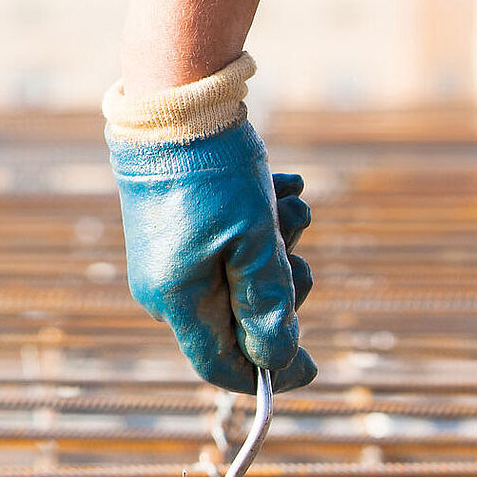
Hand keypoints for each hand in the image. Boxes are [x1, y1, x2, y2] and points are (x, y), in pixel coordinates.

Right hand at [110, 120, 315, 392]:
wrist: (173, 103)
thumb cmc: (215, 176)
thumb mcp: (256, 242)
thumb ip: (269, 306)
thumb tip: (278, 361)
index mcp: (176, 299)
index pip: (220, 365)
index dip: (269, 373)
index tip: (313, 367)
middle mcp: (163, 284)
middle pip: (234, 318)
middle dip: (280, 289)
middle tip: (303, 254)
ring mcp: (164, 252)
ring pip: (235, 274)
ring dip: (276, 247)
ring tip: (294, 206)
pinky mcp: (171, 223)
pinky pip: (222, 242)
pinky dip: (258, 224)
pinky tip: (282, 189)